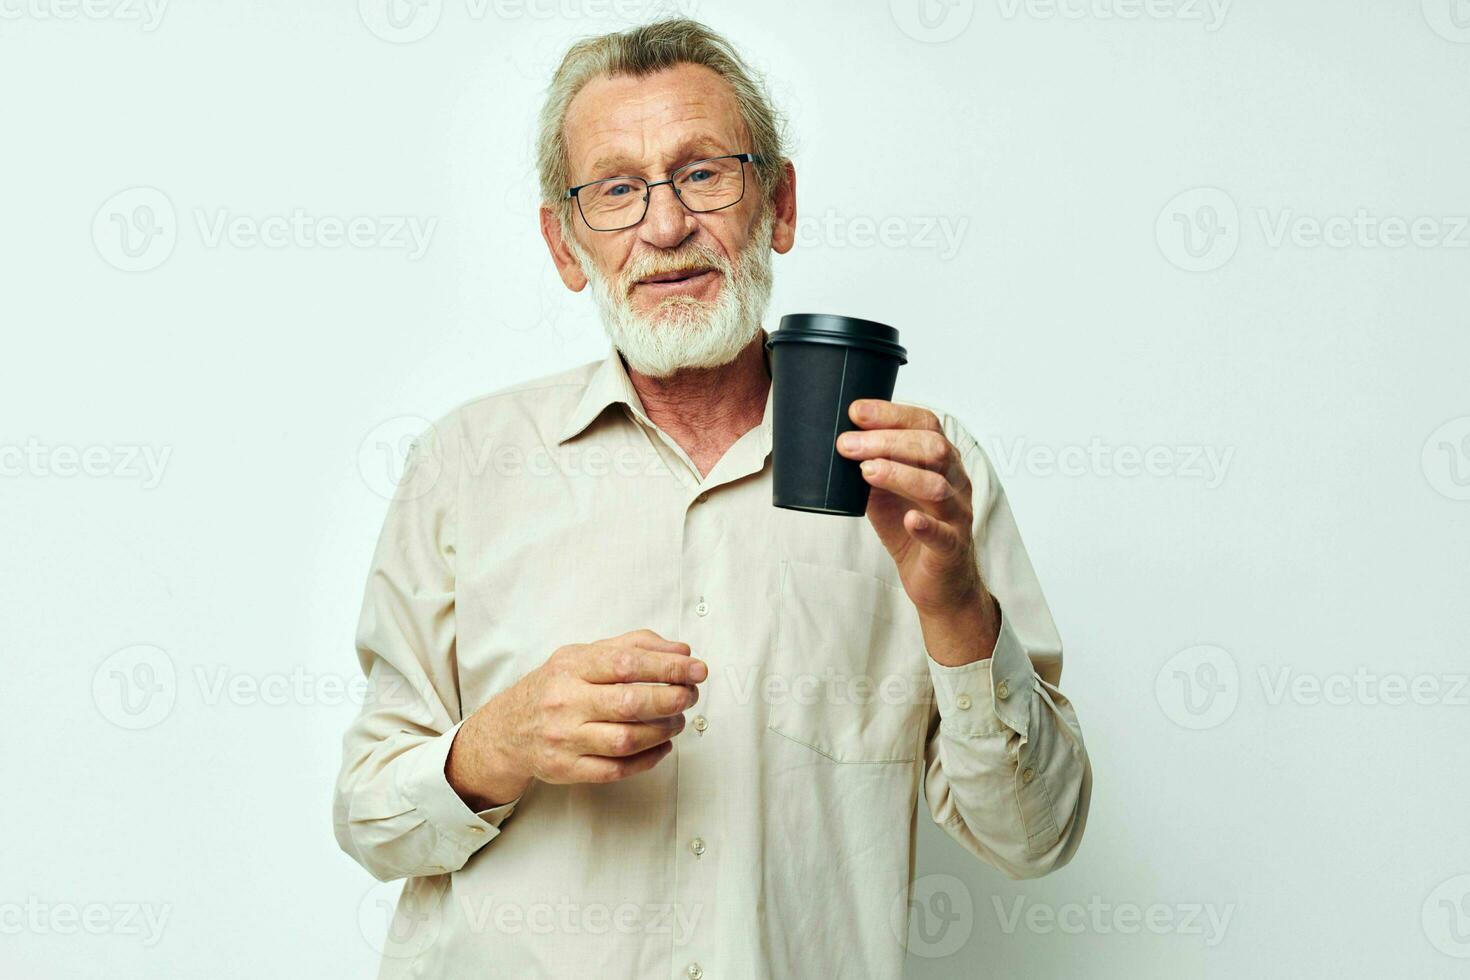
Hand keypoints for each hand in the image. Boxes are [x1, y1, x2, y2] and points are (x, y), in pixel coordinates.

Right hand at [447, 629, 704, 809]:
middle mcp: (565, 702)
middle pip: (630, 703)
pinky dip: (648, 759)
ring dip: (663, 730)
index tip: (696, 668)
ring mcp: (565, 739)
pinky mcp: (568, 770)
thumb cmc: (555, 688)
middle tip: (691, 694)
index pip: (626, 663)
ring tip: (678, 720)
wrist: (507, 730)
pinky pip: (617, 769)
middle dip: (671, 698)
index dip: (667, 665)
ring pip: (626, 740)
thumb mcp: (583, 655)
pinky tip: (662, 746)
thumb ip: (633, 646)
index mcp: (571, 667)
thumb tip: (681, 650)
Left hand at [835, 399, 999, 661]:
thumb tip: (838, 443)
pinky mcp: (952, 548)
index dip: (891, 414)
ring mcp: (956, 515)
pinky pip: (943, 535)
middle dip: (887, 442)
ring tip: (866, 471)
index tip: (856, 412)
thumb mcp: (886, 491)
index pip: (924, 424)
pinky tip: (909, 518)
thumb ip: (870, 467)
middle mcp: (955, 481)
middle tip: (847, 445)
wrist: (937, 581)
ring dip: (899, 474)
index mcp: (941, 461)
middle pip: (932, 448)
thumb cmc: (911, 528)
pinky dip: (926, 525)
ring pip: (937, 487)